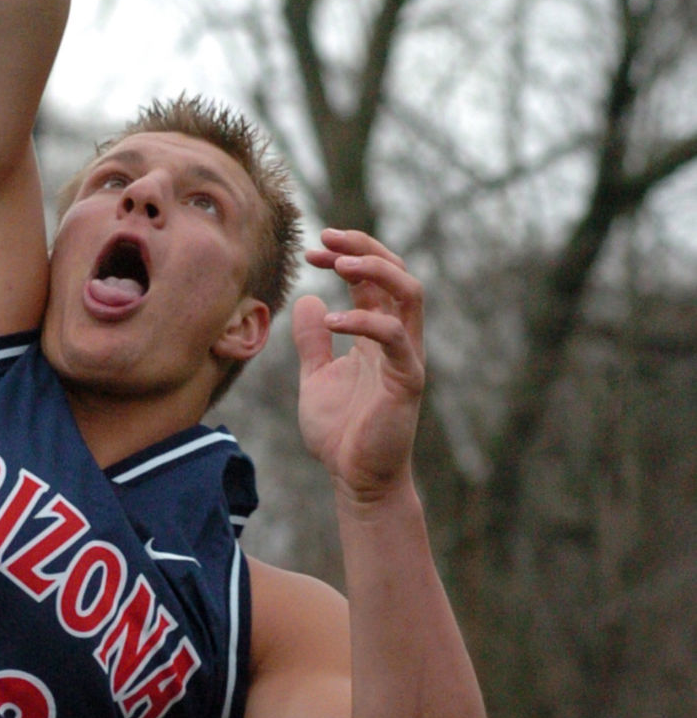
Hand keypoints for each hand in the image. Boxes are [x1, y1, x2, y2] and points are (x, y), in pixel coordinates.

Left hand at [293, 229, 425, 504]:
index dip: (346, 254)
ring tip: (339, 263)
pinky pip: (393, 337)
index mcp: (376, 334)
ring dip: (376, 268)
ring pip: (409, 293)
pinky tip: (331, 321)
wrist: (355, 479)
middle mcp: (396, 338)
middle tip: (325, 238)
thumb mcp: (316, 376)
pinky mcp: (406, 380)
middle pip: (397, 272)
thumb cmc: (340, 431)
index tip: (313, 249)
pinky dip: (364, 321)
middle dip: (363, 246)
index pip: (372, 279)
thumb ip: (313, 341)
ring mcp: (405, 356)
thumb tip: (308, 300)